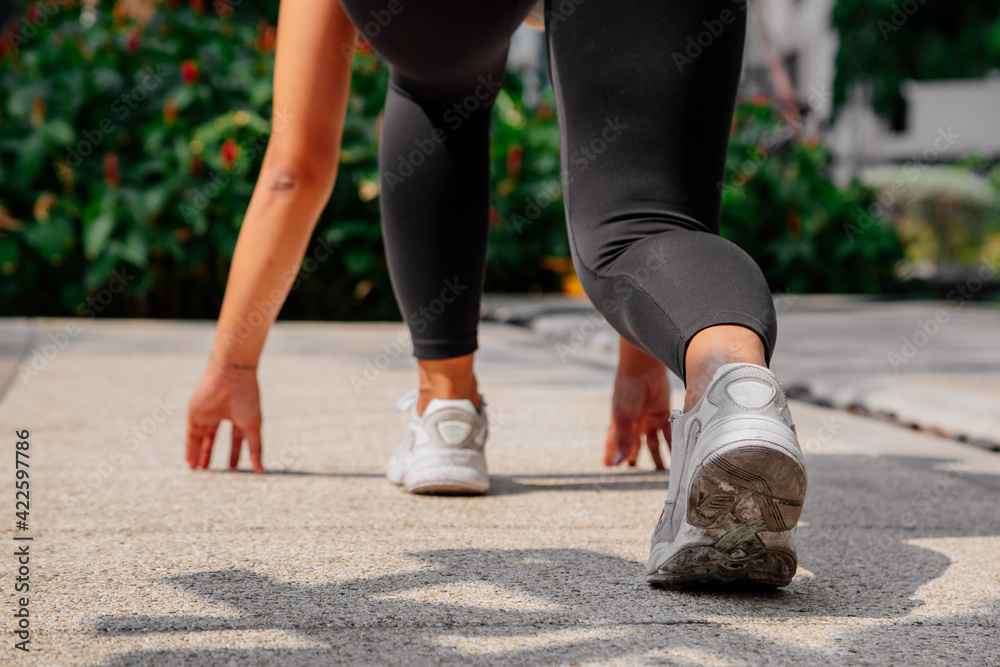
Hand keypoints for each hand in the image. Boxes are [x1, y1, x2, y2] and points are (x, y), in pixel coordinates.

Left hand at [185, 360, 264, 472]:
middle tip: (208, 470)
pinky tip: (190, 461)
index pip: (235, 438)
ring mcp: (207, 413)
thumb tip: (261, 470)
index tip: (232, 467)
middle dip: (211, 453)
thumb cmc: (247, 399)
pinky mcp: (195, 413)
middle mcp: (222, 414)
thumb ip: (255, 449)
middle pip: (213, 437)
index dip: (235, 452)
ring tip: (196, 469)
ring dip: (198, 453)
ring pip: (201, 437)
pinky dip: (190, 448)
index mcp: (239, 416)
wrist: (231, 376)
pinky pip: (191, 434)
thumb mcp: (252, 428)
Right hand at [605, 338, 670, 468]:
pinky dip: (673, 444)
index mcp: (619, 424)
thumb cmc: (627, 392)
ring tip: (662, 472)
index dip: (612, 455)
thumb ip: (623, 441)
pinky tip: (678, 456)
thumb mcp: (623, 419)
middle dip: (636, 459)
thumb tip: (617, 462)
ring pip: (654, 444)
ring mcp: (649, 420)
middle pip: (635, 446)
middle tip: (638, 476)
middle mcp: (634, 424)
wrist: (644, 370)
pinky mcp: (664, 415)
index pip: (614, 444)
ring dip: (658, 457)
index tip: (610, 469)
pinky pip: (669, 434)